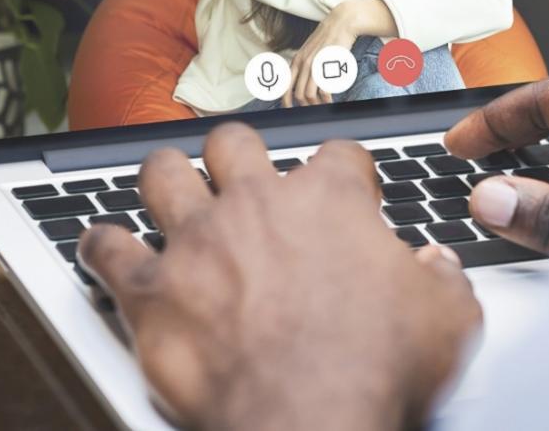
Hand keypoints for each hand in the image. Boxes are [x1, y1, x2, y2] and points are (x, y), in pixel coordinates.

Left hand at [78, 129, 481, 430]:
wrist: (308, 419)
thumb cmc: (373, 369)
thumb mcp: (447, 319)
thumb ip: (443, 280)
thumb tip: (437, 268)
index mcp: (329, 201)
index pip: (338, 156)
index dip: (345, 173)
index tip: (347, 193)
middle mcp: (256, 205)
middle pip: (235, 144)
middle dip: (237, 155)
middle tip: (242, 175)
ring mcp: (198, 242)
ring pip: (163, 174)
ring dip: (164, 177)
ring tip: (167, 183)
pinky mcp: (151, 290)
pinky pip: (108, 247)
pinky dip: (101, 244)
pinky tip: (100, 244)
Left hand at [286, 0, 369, 106]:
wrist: (341, 23)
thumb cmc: (329, 37)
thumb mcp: (310, 50)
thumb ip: (305, 64)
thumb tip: (303, 79)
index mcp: (297, 60)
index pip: (285, 86)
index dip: (285, 101)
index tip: (289, 109)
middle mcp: (303, 64)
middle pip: (298, 94)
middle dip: (305, 106)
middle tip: (313, 108)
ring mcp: (315, 66)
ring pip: (309, 95)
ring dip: (316, 104)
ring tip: (323, 105)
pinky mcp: (327, 67)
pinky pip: (323, 91)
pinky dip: (326, 99)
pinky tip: (330, 99)